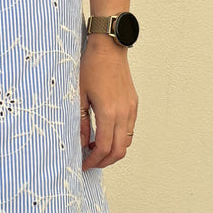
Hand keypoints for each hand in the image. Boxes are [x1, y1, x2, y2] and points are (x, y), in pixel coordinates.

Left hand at [80, 37, 137, 170]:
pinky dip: (119, 138)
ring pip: (127, 142)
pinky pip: (129, 129)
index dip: (94, 160)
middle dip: (105, 161)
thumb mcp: (79, 95)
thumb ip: (81, 122)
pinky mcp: (133, 104)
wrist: (108, 48)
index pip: (104, 147)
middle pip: (119, 150)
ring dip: (113, 151)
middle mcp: (124, 113)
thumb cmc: (91, 67)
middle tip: (90, 162)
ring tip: (96, 148)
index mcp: (108, 112)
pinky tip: (105, 134)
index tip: (84, 164)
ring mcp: (131, 109)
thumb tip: (82, 142)